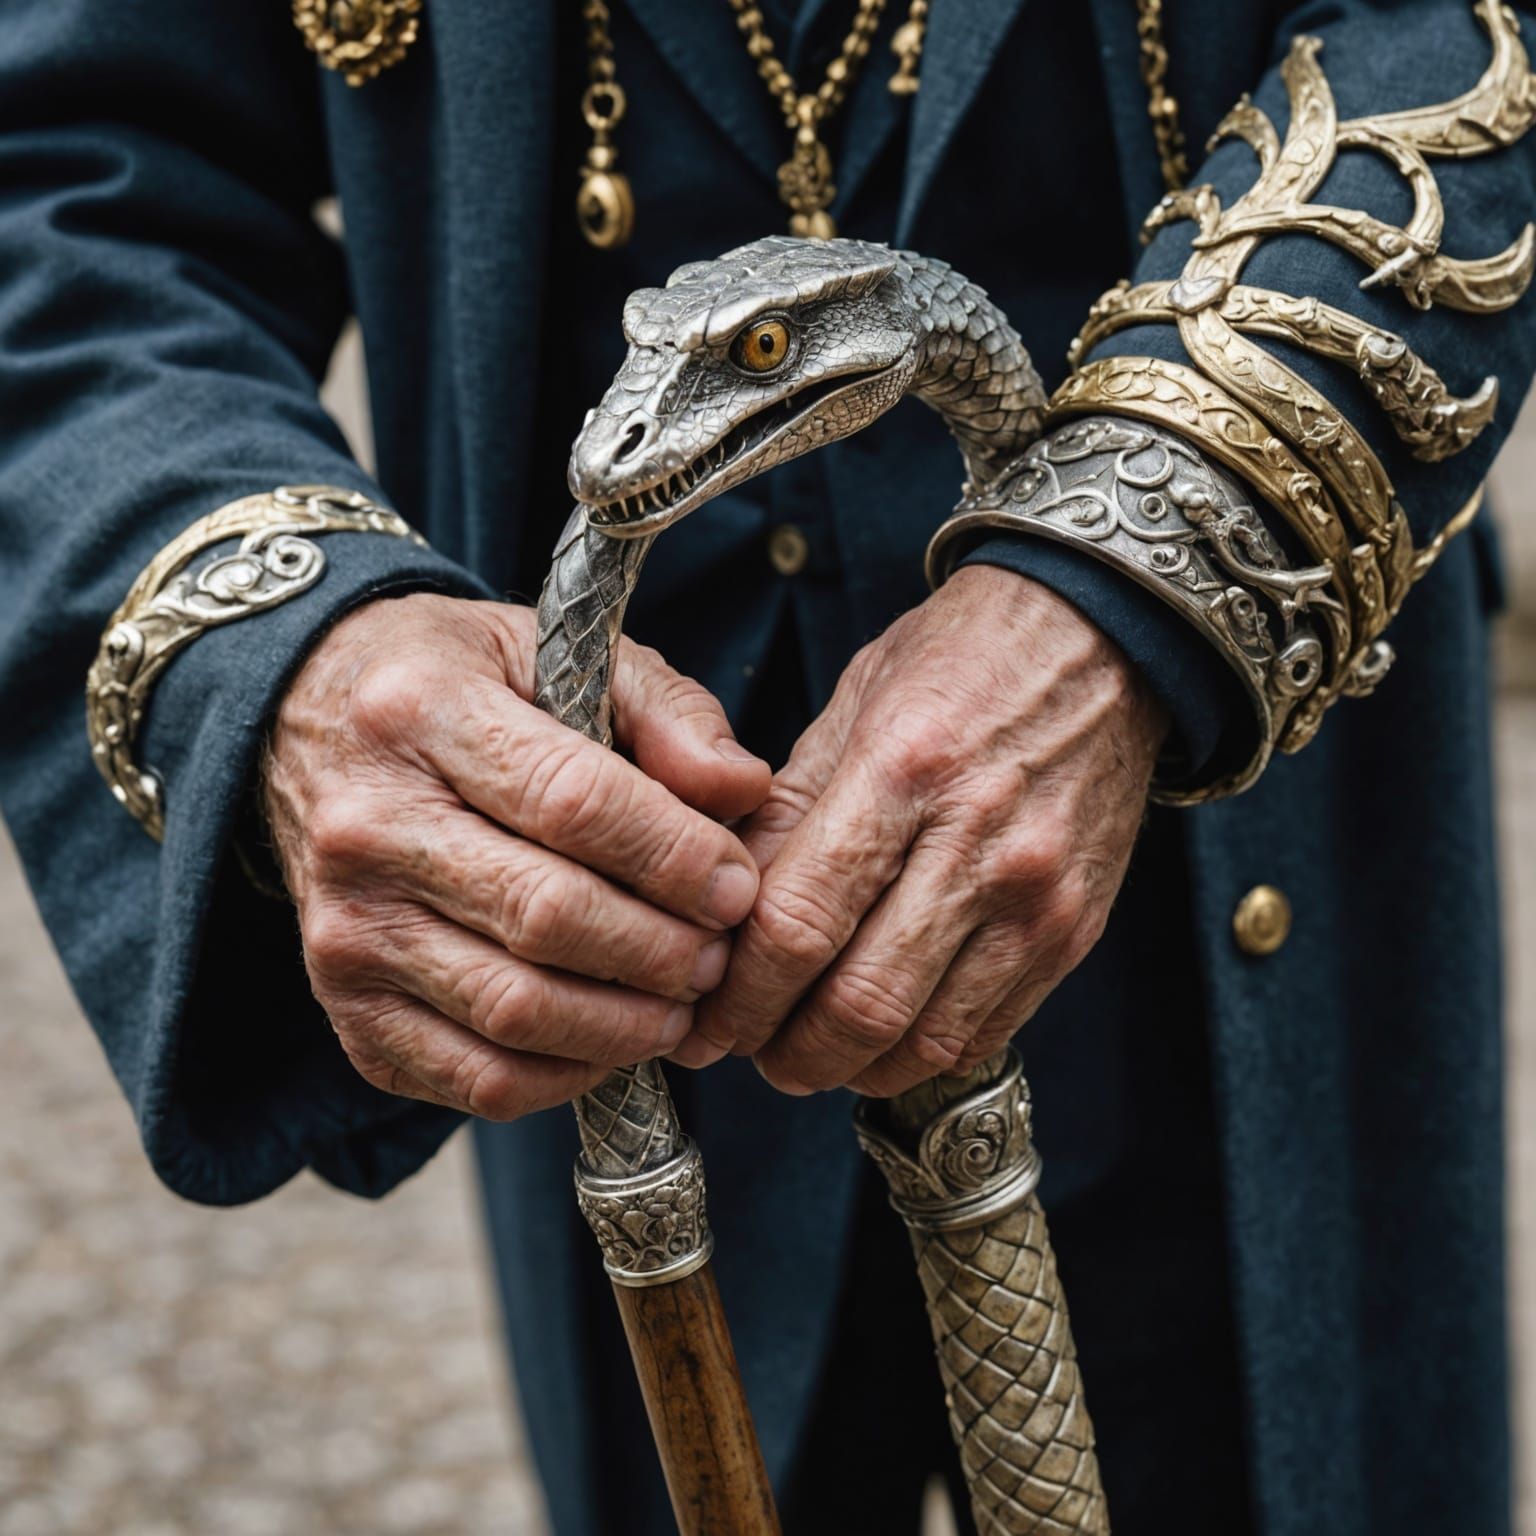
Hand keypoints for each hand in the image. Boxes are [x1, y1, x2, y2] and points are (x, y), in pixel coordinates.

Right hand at [264, 593, 769, 1120]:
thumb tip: (742, 790)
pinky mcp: (347, 1011)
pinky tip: (613, 1040)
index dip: (674, 857)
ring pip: (515, 1011)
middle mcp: (364, 826)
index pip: (572, 803)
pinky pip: (475, 1079)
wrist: (312, 730)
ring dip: (627, 1025)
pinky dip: (566, 1076)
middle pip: (546, 916)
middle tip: (719, 954)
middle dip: (663, 950)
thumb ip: (664, 713)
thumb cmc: (465, 690)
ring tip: (682, 1002)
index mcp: (420, 713)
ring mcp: (345, 929)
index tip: (736, 885)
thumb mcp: (559, 657)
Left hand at [683, 565, 1167, 1097]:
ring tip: (803, 1054)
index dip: (739, 996)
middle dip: (782, 1052)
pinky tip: (876, 1041)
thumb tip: (719, 911)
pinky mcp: (1075, 932)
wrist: (1100, 645)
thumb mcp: (853, 703)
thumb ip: (783, 811)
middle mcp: (977, 844)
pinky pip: (984, 1034)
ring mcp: (1036, 898)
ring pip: (922, 1040)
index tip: (704, 1021)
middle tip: (744, 1050)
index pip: (798, 923)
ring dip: (846, 1068)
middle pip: (858, 1004)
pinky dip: (916, 1057)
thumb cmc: (962, 662)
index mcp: (902, 770)